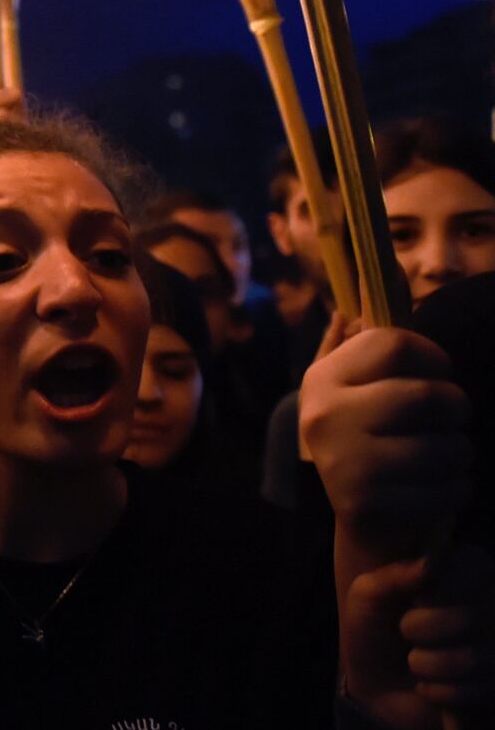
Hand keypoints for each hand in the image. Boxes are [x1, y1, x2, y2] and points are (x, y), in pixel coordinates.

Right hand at [300, 326, 471, 551]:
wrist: (364, 519)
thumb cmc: (373, 434)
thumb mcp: (362, 379)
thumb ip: (377, 329)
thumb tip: (393, 265)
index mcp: (324, 376)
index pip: (395, 343)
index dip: (434, 356)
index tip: (437, 373)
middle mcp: (325, 415)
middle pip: (427, 395)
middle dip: (457, 408)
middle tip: (451, 418)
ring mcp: (344, 462)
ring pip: (444, 446)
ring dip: (460, 453)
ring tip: (445, 455)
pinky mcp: (367, 504)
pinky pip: (447, 490)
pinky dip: (458, 489)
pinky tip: (440, 487)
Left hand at [343, 544, 494, 726]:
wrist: (378, 680)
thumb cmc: (376, 625)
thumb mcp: (370, 593)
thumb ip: (397, 575)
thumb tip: (433, 561)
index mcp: (470, 571)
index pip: (475, 570)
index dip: (434, 591)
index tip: (411, 600)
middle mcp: (493, 606)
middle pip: (471, 617)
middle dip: (419, 628)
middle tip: (406, 631)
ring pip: (473, 659)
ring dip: (426, 664)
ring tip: (414, 660)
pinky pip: (476, 693)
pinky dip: (438, 692)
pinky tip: (427, 685)